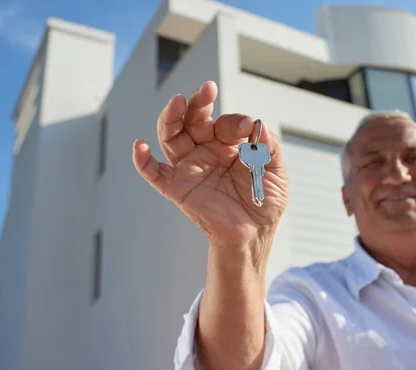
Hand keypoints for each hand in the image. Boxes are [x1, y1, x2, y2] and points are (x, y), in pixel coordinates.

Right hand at [132, 81, 288, 245]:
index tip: (247, 130)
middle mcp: (205, 150)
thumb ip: (270, 147)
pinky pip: (154, 173)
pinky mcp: (178, 187)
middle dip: (197, 102)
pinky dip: (142, 160)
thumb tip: (258, 126)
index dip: (235, 122)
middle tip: (207, 90)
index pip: (224, 122)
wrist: (255, 233)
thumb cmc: (265, 201)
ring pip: (171, 136)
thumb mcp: (276, 171)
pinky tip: (140, 147)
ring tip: (176, 102)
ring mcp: (190, 167)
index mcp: (228, 143)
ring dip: (170, 118)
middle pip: (192, 119)